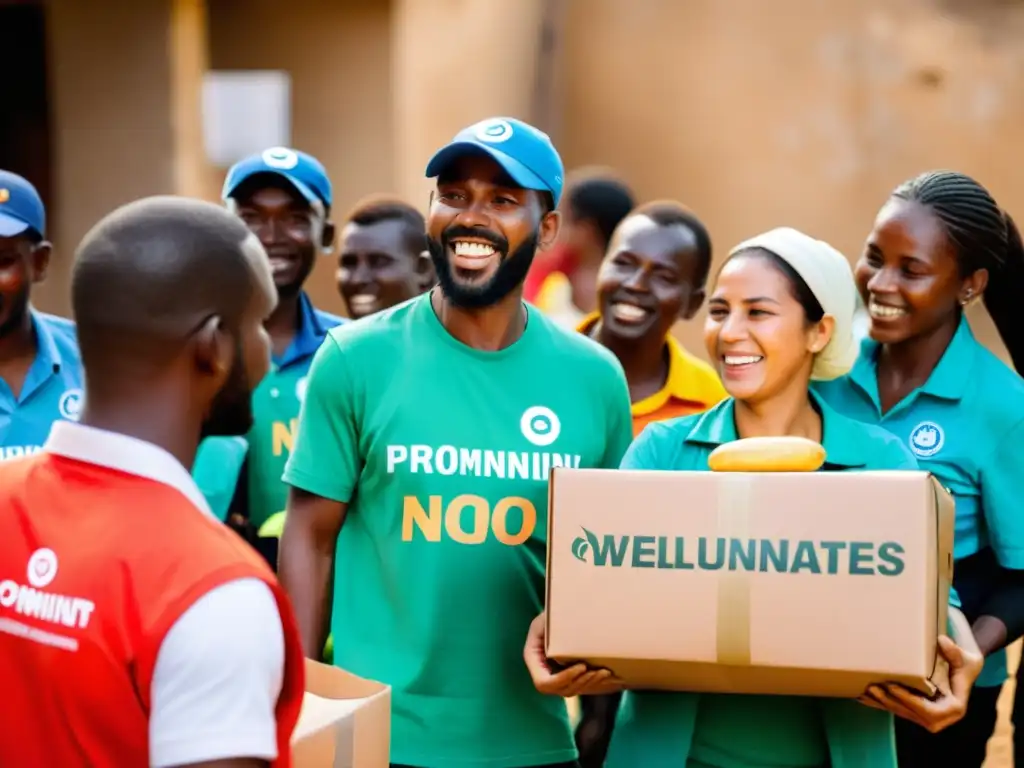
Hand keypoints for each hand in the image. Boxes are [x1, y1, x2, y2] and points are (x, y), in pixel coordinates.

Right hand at [523, 613, 623, 696]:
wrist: (561, 608)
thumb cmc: (555, 608)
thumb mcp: (549, 616)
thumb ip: (551, 630)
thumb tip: (564, 648)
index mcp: (533, 657)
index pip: (544, 683)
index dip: (563, 678)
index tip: (582, 665)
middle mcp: (542, 670)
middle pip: (559, 690)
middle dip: (580, 682)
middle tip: (598, 670)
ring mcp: (554, 674)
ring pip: (571, 690)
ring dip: (589, 684)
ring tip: (605, 671)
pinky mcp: (568, 674)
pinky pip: (579, 686)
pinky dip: (593, 683)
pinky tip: (607, 673)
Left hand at [857, 633, 983, 732]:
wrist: (962, 668)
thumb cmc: (965, 664)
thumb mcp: (967, 658)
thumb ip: (956, 653)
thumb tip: (941, 641)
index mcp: (954, 708)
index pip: (930, 713)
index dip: (911, 702)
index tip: (894, 687)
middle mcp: (940, 716)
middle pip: (911, 714)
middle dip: (891, 702)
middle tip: (873, 687)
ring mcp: (926, 715)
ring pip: (901, 712)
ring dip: (881, 703)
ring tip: (863, 691)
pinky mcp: (915, 710)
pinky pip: (896, 708)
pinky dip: (878, 703)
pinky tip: (861, 697)